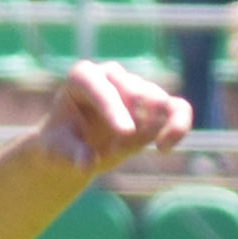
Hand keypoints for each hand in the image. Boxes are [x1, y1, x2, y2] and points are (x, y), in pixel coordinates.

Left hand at [39, 60, 190, 174]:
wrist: (77, 148)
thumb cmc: (62, 142)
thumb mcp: (57, 150)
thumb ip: (73, 154)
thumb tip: (88, 163)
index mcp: (82, 77)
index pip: (100, 86)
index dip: (114, 108)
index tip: (125, 133)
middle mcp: (112, 75)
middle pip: (133, 90)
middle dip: (130, 124)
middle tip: (114, 149)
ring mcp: (136, 87)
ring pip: (157, 100)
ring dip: (146, 131)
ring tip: (121, 151)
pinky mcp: (156, 106)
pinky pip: (178, 109)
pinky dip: (179, 126)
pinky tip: (164, 148)